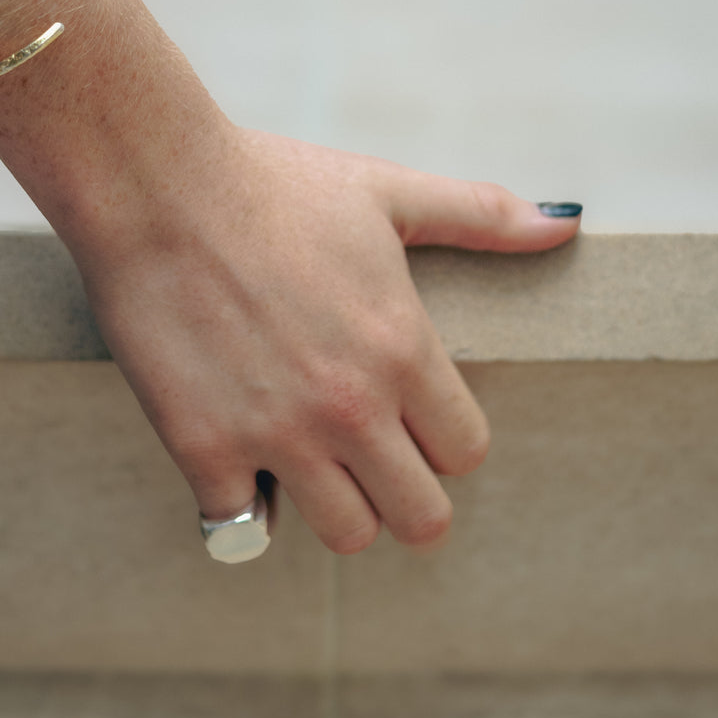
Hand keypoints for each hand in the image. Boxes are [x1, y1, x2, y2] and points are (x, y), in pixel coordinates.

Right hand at [70, 127, 580, 554]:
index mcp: (403, 348)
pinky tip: (235, 462)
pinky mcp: (203, 448)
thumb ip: (479, 217)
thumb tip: (563, 226)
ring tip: (306, 461)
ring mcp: (277, 434)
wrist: (155, 183)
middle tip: (369, 460)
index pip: (467, 452)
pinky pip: (243, 527)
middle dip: (405, 494)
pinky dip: (242, 506)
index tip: (410, 416)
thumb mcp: (386, 192)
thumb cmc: (272, 182)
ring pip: (346, 534)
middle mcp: (351, 404)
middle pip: (422, 518)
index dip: (443, 438)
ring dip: (332, 505)